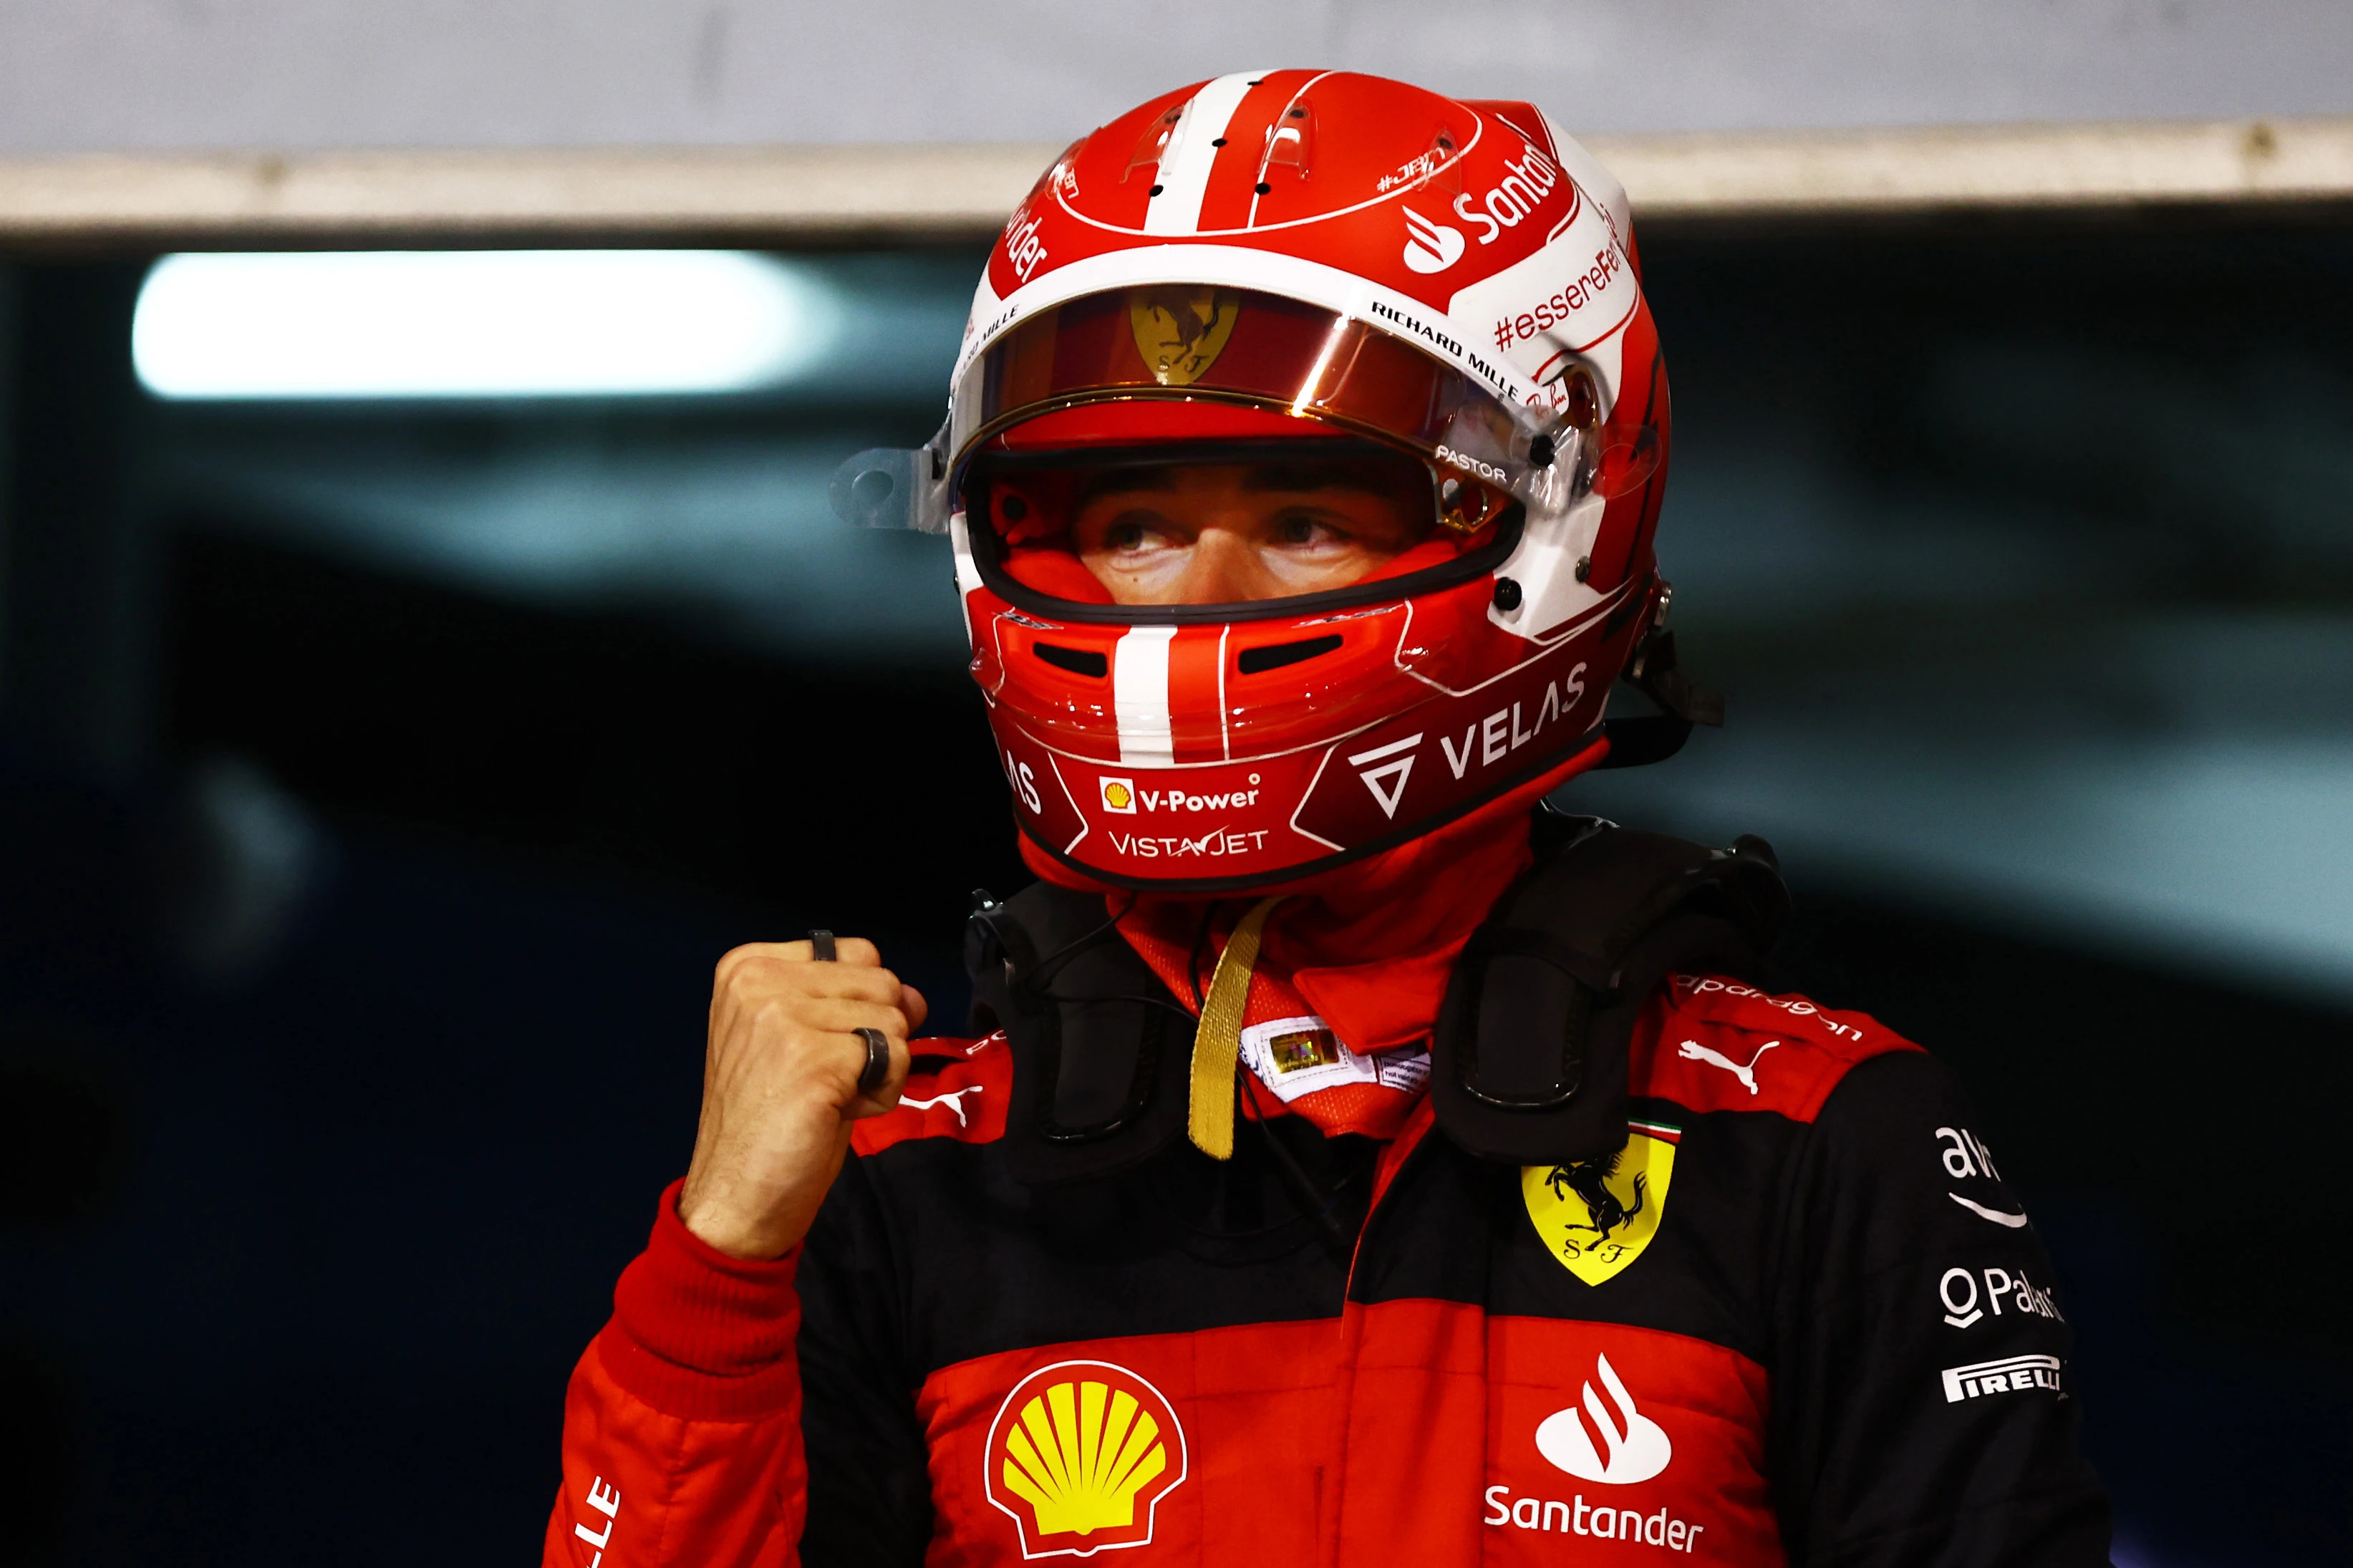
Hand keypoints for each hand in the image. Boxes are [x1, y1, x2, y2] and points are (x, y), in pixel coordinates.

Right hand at [676, 937, 926, 1259]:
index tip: (816, 1049)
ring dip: (878, 1070)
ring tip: (826, 1098)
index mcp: (748, 967)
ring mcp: (783, 1017)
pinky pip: (896, 1057)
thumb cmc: (770, 1122)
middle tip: (823, 1080)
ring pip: (894, 1020)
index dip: (861, 1007)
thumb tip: (914, 995)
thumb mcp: (803, 1039)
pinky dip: (881, 1095)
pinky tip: (835, 1113)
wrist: (736, 1196)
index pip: (860, 953)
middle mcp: (759, 982)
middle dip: (874, 1038)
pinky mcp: (813, 1058)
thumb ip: (852, 1002)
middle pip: (883, 982)